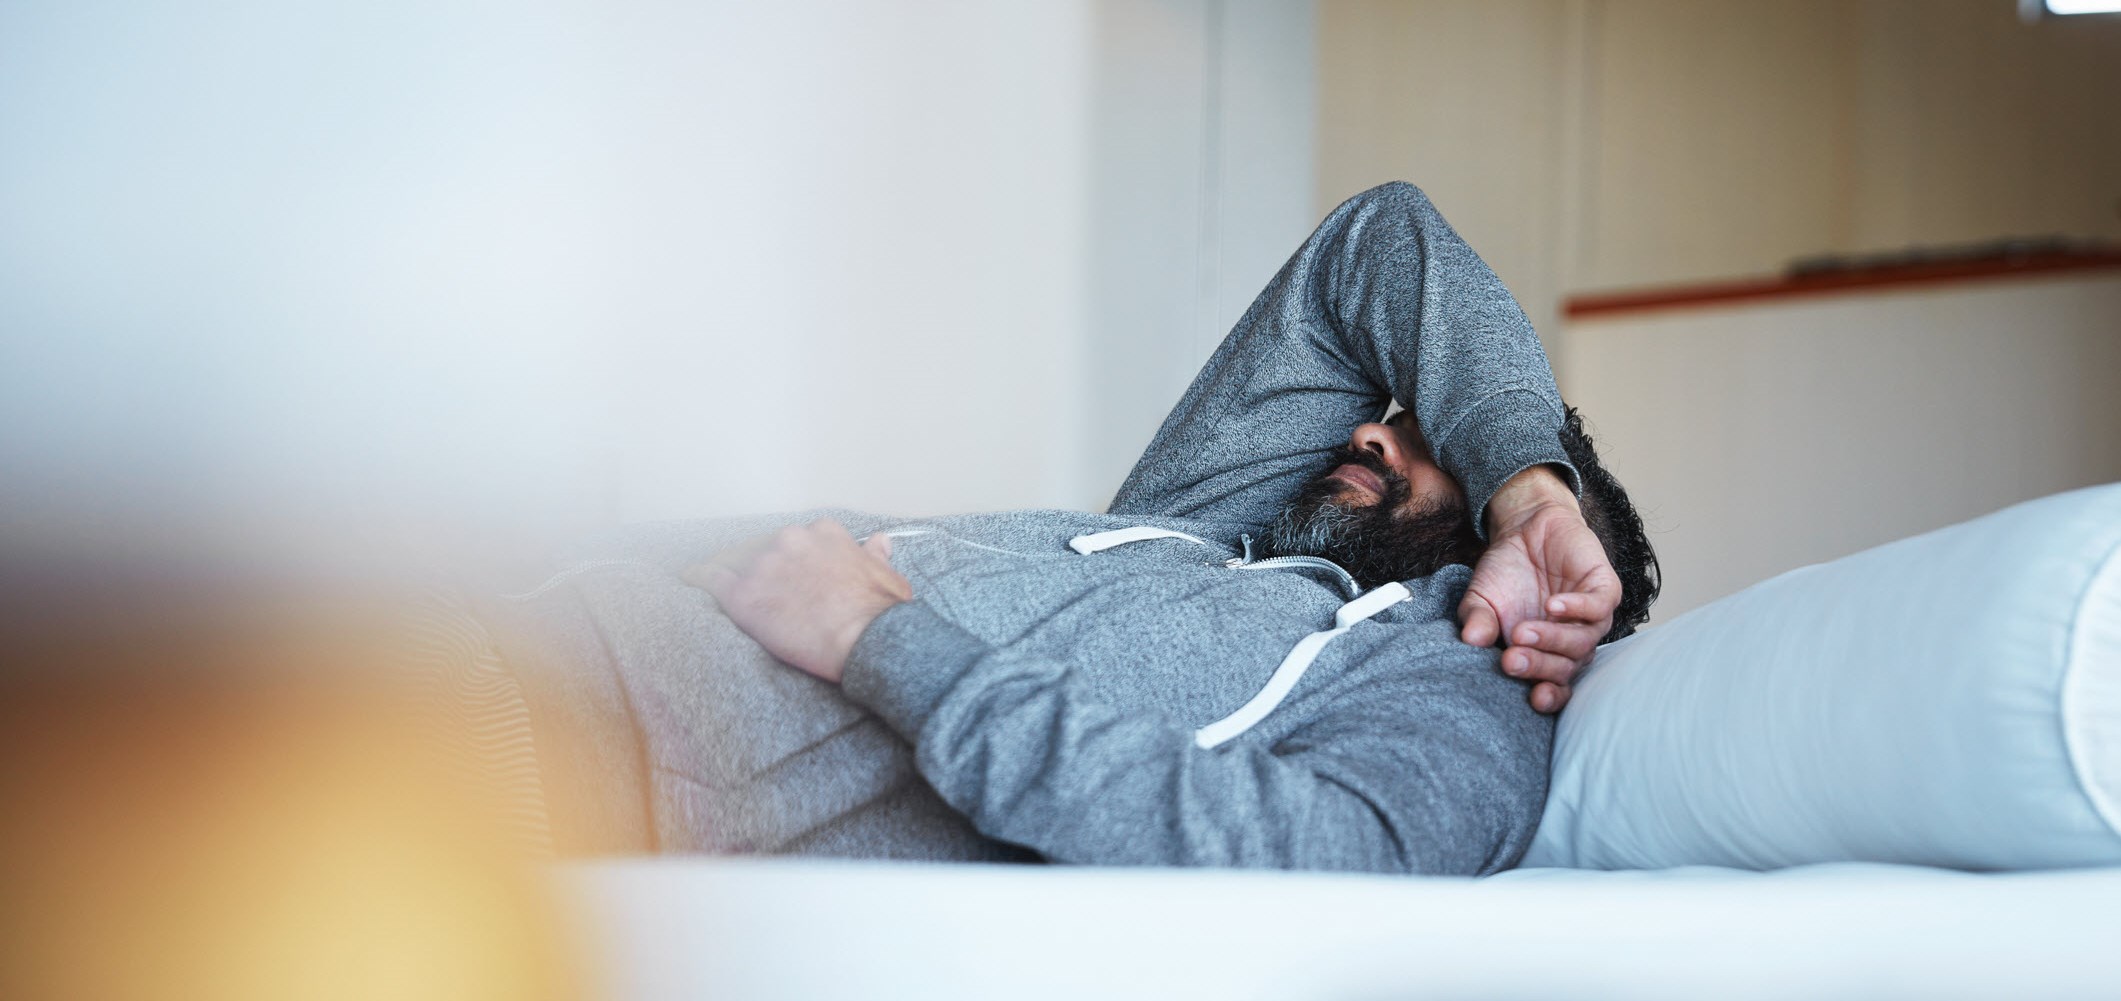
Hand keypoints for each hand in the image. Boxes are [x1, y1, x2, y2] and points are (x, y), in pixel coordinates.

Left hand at [683, 520, 911, 683]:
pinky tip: (689, 577)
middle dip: (760, 563)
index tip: (788, 568)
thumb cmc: (880, 614)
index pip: (797, 539)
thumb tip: (878, 543)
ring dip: (728, 569)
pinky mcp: (744, 595)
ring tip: (718, 578)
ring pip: (735, 560)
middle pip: (763, 547)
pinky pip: (711, 579)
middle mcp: (791, 540)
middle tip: (760, 583)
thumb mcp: (888, 577)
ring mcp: (765, 565)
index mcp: (823, 534)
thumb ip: (876, 555)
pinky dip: (698, 576)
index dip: (790, 556)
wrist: (867, 640)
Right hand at [1458, 467, 1620, 713]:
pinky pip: (1598, 607)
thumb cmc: (1505, 572)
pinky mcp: (1604, 590)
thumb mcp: (1480, 598)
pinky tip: (1552, 606)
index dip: (1548, 697)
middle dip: (1539, 667)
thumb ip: (1477, 620)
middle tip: (1511, 661)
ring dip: (1553, 640)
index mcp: (1545, 655)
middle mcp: (1571, 643)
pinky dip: (1577, 609)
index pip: (1555, 687)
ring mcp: (1590, 618)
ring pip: (1583, 641)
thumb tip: (1470, 640)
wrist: (1527, 528)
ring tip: (1522, 632)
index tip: (1532, 699)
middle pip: (1566, 669)